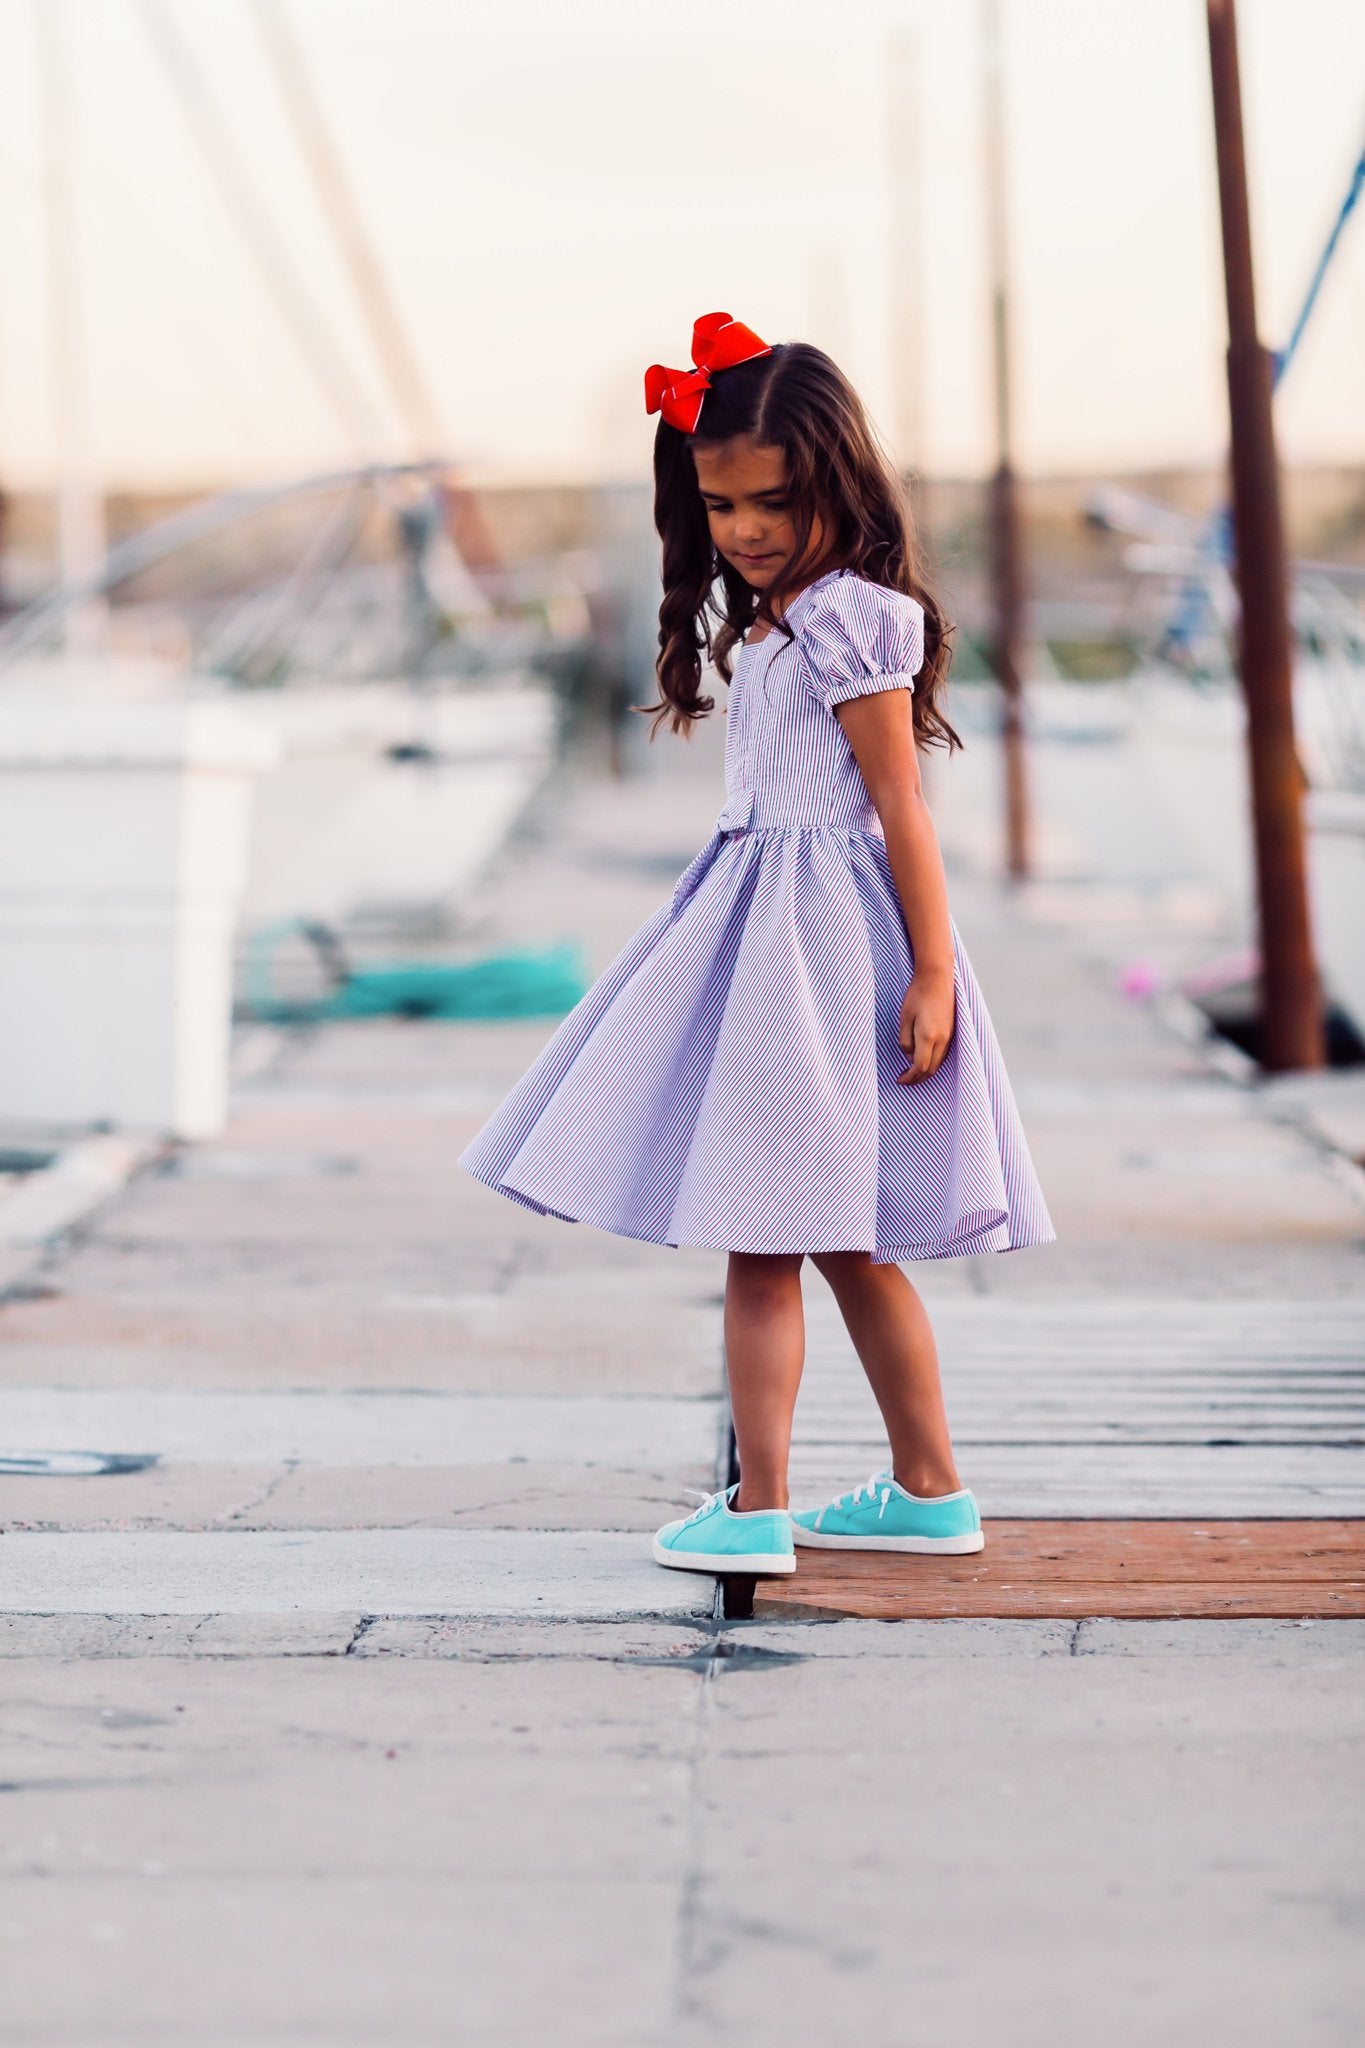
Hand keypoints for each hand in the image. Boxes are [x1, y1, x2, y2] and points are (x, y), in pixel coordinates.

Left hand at [897, 968, 954, 1082]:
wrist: (937, 978)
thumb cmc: (917, 995)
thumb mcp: (904, 1018)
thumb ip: (905, 1040)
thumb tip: (909, 1056)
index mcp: (928, 1036)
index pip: (920, 1066)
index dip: (910, 1077)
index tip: (899, 1079)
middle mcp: (942, 1039)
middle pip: (931, 1069)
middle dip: (918, 1079)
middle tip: (905, 1080)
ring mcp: (949, 1036)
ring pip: (938, 1063)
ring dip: (926, 1071)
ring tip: (912, 1072)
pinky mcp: (952, 1031)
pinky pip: (943, 1054)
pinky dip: (932, 1062)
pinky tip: (923, 1059)